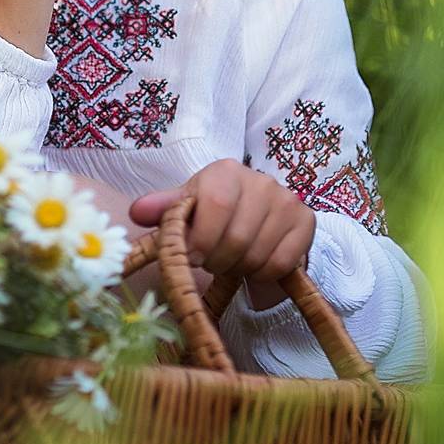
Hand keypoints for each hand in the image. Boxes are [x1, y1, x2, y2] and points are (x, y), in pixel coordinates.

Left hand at [127, 159, 315, 294]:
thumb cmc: (214, 210)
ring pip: (257, 254)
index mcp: (225, 171)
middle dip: (217, 259)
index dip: (200, 238)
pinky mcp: (306, 223)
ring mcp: (287, 201)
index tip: (191, 256)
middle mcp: (261, 180)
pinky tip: (254, 260)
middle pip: (236, 237)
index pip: (215, 205)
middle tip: (210, 261)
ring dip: (238, 267)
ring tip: (230, 259)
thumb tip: (137, 212)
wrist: (256, 214)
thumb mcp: (187, 206)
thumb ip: (163, 209)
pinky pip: (280, 263)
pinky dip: (262, 272)